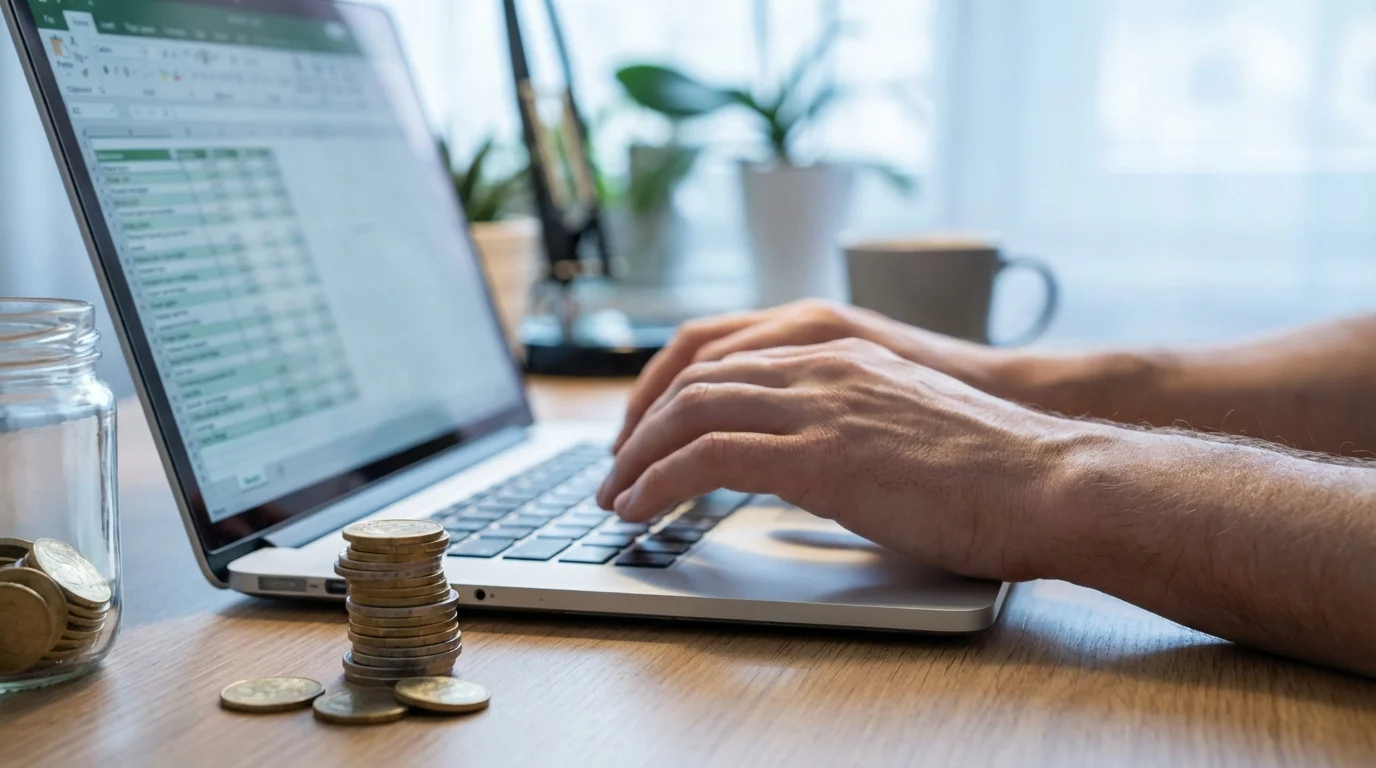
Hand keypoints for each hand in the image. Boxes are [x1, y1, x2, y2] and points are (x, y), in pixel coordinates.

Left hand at [596, 338, 1082, 581]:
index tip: (645, 432)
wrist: (1050, 479)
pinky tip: (641, 509)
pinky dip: (660, 482)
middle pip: (694, 375)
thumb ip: (845, 426)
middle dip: (640, 425)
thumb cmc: (992, 469)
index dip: (668, 391)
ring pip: (690, 410)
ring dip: (637, 456)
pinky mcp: (822, 454)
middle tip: (614, 469)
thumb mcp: (902, 425)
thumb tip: (802, 469)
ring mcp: (821, 403)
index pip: (722, 352)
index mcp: (839, 350)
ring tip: (613, 497)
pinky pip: (710, 458)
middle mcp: (821, 363)